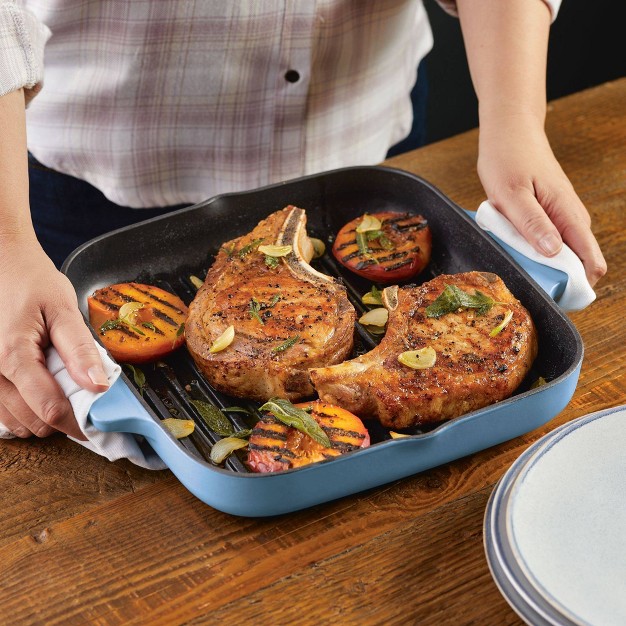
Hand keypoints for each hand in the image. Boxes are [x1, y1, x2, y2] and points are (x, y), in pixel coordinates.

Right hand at [0, 236, 109, 438]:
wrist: (0, 262)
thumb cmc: (30, 280)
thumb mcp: (63, 308)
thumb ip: (80, 349)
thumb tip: (99, 386)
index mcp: (12, 357)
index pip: (51, 411)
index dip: (79, 424)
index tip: (99, 427)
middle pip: (33, 422)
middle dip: (63, 418)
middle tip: (85, 399)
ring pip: (15, 422)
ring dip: (42, 415)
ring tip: (62, 387)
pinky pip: (1, 410)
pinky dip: (24, 408)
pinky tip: (40, 388)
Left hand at [477, 114, 606, 285]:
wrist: (509, 131)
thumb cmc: (508, 159)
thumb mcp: (511, 194)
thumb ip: (532, 224)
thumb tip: (553, 253)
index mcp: (567, 215)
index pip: (590, 262)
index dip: (577, 286)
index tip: (555, 300)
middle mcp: (571, 218)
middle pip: (577, 263)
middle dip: (556, 280)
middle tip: (527, 286)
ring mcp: (561, 215)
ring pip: (562, 253)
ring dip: (543, 266)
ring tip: (517, 268)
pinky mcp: (549, 213)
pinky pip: (549, 241)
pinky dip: (534, 251)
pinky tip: (515, 249)